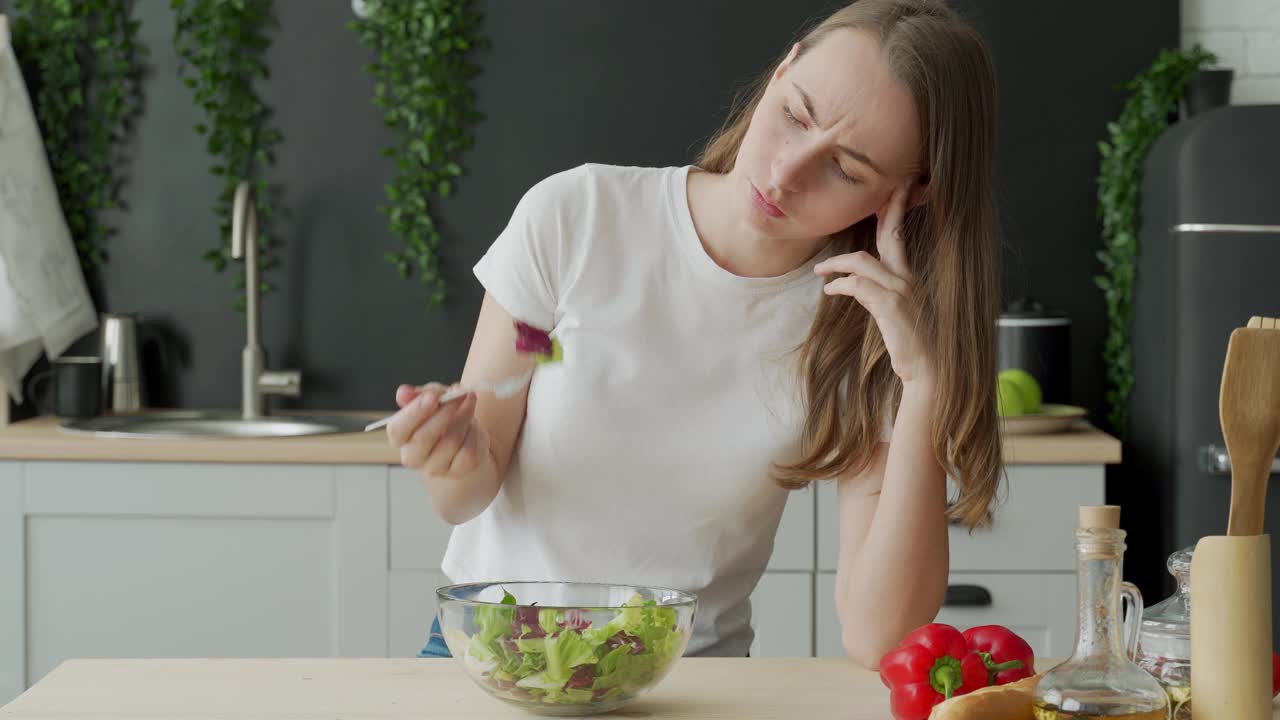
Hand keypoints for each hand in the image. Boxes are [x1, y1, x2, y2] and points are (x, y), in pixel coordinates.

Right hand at [386, 383, 491, 477]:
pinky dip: (474, 432)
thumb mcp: (433, 397)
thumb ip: (420, 394)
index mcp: (401, 437)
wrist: (467, 435)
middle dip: (444, 412)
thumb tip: (403, 392)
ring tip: (468, 400)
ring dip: (464, 416)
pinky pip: (468, 451)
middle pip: (424, 437)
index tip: (432, 397)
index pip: (397, 429)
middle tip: (458, 394)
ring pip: (450, 441)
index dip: (414, 412)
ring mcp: (435, 467)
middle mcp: (413, 456)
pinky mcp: (458, 470)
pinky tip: (472, 426)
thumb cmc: (444, 415)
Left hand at [815, 184, 930, 385]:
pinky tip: (830, 290)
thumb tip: (857, 286)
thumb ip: (881, 294)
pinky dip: (840, 285)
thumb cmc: (912, 343)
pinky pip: (858, 286)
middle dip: (883, 209)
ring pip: (863, 261)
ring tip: (820, 270)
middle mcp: (907, 278)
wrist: (929, 369)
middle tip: (872, 192)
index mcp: (909, 277)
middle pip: (891, 234)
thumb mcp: (897, 313)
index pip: (899, 236)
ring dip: (837, 262)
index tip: (888, 191)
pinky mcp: (891, 306)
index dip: (893, 211)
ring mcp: (900, 290)